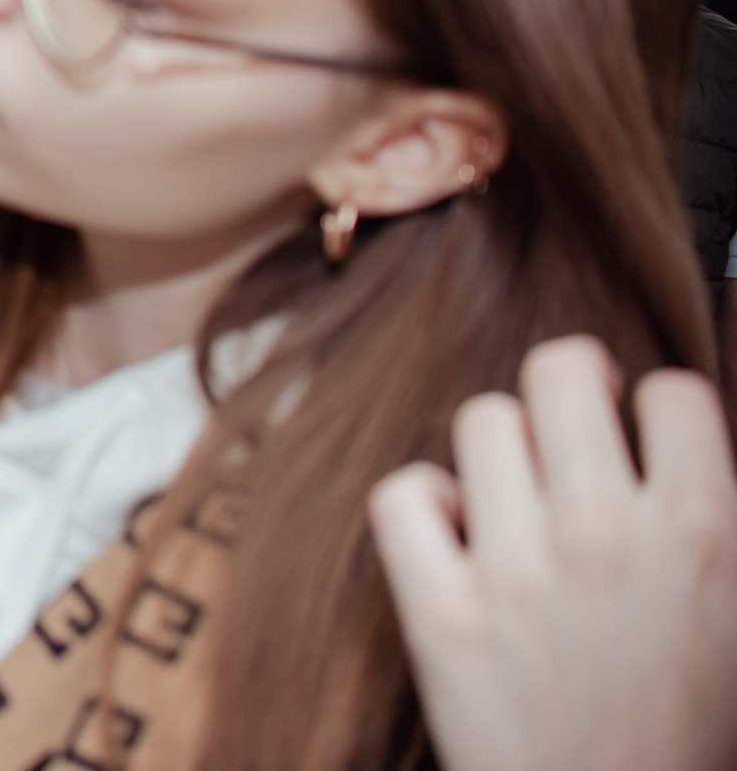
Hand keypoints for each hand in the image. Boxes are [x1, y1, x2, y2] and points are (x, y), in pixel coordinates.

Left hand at [369, 335, 736, 770]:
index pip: (671, 393)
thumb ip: (717, 525)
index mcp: (706, 535)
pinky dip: (424, 504)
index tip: (650, 442)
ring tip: (520, 494)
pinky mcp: (441, 616)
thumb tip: (689, 461)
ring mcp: (516, 572)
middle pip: (559, 374)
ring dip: (502, 449)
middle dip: (571, 389)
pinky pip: (404, 496)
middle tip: (573, 431)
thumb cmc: (702, 737)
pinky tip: (457, 535)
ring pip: (482, 422)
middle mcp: (606, 535)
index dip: (659, 413)